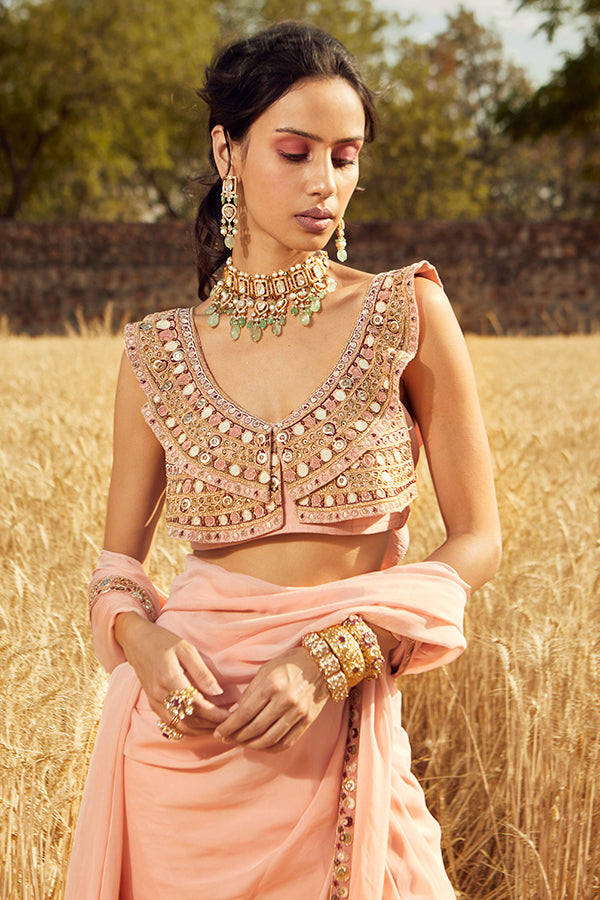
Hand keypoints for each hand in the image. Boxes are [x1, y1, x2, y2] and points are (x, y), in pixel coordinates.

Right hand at [114, 611, 228, 733]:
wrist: (136, 640)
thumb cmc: (163, 641)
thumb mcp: (186, 649)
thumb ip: (201, 672)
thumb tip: (218, 692)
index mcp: (170, 679)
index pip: (198, 705)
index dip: (216, 714)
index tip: (232, 715)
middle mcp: (160, 695)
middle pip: (190, 720)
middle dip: (211, 725)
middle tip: (229, 723)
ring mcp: (154, 701)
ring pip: (180, 726)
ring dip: (200, 730)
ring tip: (218, 727)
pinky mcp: (152, 703)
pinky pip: (170, 724)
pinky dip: (187, 729)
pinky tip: (200, 726)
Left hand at [213, 646, 328, 751]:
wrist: (321, 664)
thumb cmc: (289, 664)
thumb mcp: (266, 671)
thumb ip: (250, 693)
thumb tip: (234, 714)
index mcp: (272, 685)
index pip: (245, 713)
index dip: (229, 726)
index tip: (219, 733)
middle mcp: (286, 700)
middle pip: (255, 729)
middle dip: (237, 737)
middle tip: (227, 740)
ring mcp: (298, 713)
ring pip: (269, 739)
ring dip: (251, 745)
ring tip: (241, 743)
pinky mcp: (307, 721)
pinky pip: (285, 742)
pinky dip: (270, 748)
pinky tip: (260, 746)